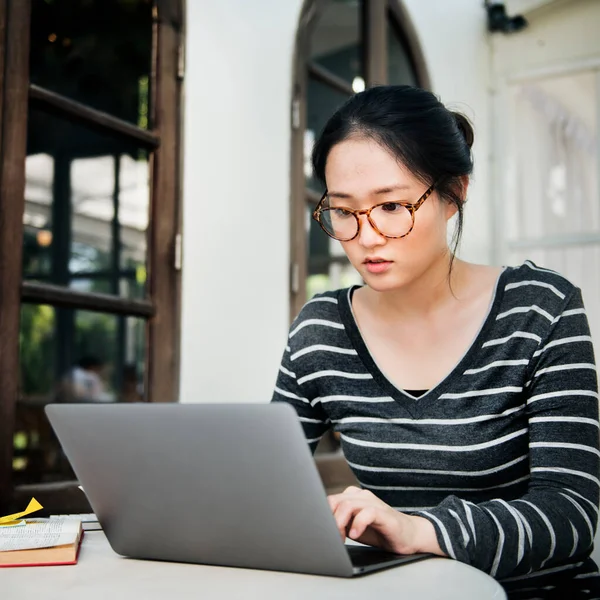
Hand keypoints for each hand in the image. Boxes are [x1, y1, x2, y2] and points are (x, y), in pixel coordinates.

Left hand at [327, 486, 443, 555]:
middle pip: (335, 501)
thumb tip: (320, 530)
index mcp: (352, 497)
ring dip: (340, 523)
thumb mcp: (353, 527)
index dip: (323, 517)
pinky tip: (355, 534)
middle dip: (329, 520)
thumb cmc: (379, 531)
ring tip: (342, 538)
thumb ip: (339, 523)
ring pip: (348, 505)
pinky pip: (367, 513)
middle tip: (331, 538)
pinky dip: (358, 524)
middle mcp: (361, 496)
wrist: (407, 536)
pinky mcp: (384, 513)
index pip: (329, 501)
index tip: (323, 534)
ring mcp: (373, 503)